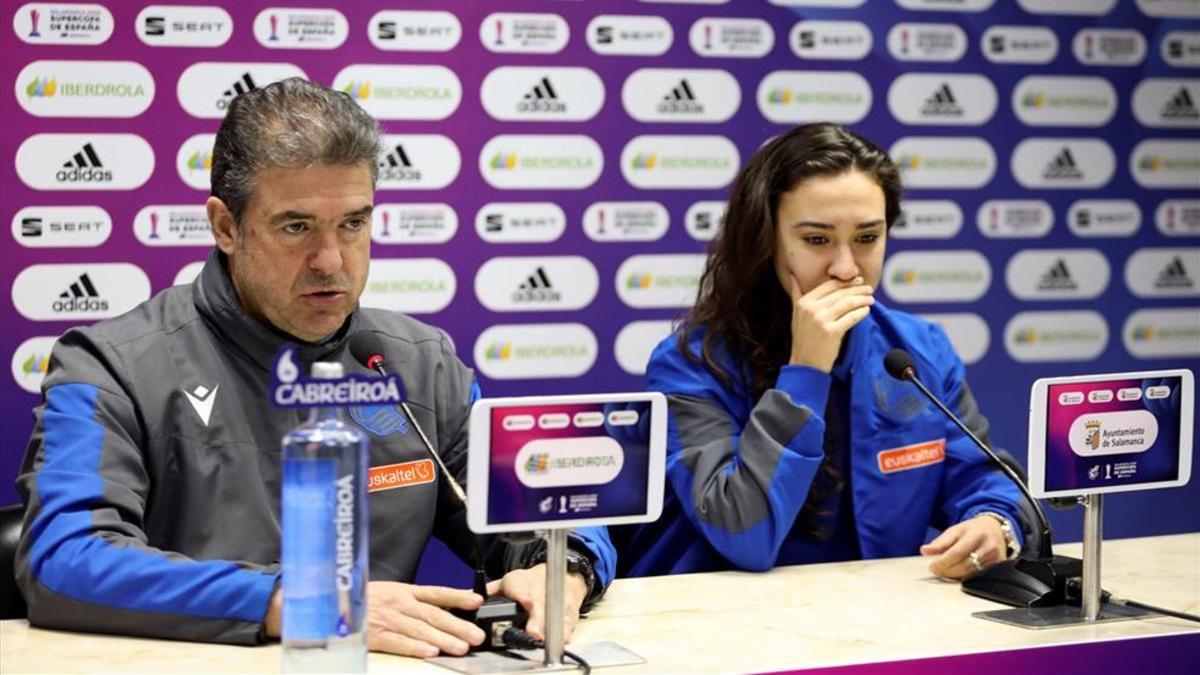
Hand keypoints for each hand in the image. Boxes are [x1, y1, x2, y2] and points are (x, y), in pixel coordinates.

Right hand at [264, 582, 485, 657]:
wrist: (324, 604)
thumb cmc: (360, 602)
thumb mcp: (388, 594)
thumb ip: (412, 602)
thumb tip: (442, 611)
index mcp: (403, 591)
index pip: (436, 592)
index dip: (457, 596)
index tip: (477, 601)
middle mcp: (397, 603)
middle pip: (433, 614)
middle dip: (458, 625)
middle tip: (477, 636)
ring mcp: (385, 618)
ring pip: (420, 629)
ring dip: (443, 638)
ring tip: (462, 647)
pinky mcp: (373, 635)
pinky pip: (397, 642)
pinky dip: (415, 647)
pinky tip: (430, 651)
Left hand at [487, 563, 588, 642]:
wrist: (563, 576)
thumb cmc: (531, 583)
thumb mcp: (509, 582)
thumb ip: (490, 591)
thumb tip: (466, 596)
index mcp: (520, 581)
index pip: (520, 587)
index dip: (523, 595)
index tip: (526, 602)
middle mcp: (539, 589)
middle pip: (539, 603)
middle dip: (537, 618)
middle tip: (533, 631)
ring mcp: (556, 600)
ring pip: (554, 613)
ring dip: (549, 626)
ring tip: (544, 638)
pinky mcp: (569, 610)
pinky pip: (568, 621)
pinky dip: (565, 631)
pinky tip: (561, 638)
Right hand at [787, 275, 874, 371]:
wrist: (805, 363)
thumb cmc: (803, 338)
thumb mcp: (796, 314)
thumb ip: (796, 294)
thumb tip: (792, 276)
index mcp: (803, 302)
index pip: (829, 285)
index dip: (846, 282)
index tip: (858, 281)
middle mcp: (811, 309)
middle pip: (840, 293)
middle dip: (858, 289)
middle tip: (869, 289)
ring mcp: (821, 320)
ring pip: (848, 303)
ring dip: (862, 299)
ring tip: (871, 299)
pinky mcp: (832, 332)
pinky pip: (852, 317)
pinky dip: (861, 312)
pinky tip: (867, 310)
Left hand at [920, 515, 1006, 580]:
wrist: (995, 529)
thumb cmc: (971, 530)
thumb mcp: (955, 531)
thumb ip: (940, 542)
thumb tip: (924, 551)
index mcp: (976, 534)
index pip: (958, 552)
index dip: (943, 562)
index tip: (932, 567)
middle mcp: (988, 547)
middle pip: (965, 565)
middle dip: (948, 571)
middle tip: (936, 571)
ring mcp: (996, 558)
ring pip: (973, 574)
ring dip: (956, 576)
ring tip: (945, 572)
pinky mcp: (999, 566)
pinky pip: (980, 577)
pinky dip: (966, 578)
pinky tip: (958, 575)